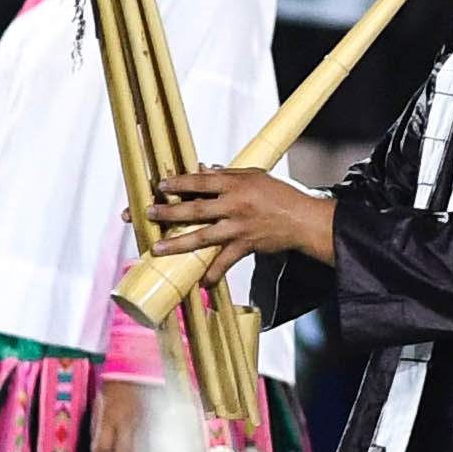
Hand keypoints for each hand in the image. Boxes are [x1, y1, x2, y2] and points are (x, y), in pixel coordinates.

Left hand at [153, 164, 334, 272]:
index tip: (161, 185)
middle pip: (196, 209)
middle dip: (169, 212)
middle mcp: (235, 205)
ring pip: (203, 236)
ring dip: (178, 243)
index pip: (201, 182)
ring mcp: (239, 227)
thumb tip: (203, 170)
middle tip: (149, 214)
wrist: (304, 219)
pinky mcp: (246, 245)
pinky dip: (212, 273)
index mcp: (236, 184)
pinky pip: (225, 262)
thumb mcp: (254, 175)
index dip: (179, 183)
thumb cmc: (281, 194)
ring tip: (158, 248)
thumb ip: (227, 174)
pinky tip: (199, 281)